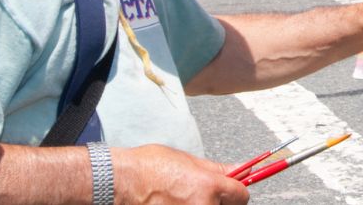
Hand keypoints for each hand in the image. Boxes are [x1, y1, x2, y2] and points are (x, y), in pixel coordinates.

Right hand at [111, 144, 248, 204]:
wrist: (120, 182)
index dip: (237, 191)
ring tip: (182, 198)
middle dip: (219, 201)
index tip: (233, 190)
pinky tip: (174, 203)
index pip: (242, 196)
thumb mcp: (189, 161)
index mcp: (209, 186)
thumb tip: (240, 169)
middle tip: (200, 194)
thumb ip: (217, 170)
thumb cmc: (149, 167)